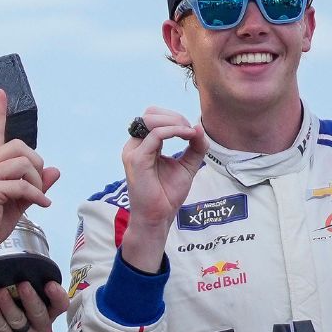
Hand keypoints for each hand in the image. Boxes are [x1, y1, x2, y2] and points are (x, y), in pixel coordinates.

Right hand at [0, 89, 61, 262]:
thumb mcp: (19, 201)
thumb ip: (35, 184)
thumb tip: (55, 171)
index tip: (1, 93)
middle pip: (19, 146)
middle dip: (36, 163)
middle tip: (38, 184)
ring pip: (23, 164)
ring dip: (37, 181)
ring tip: (37, 197)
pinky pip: (23, 185)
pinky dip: (37, 195)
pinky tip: (41, 205)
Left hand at [0, 281, 69, 331]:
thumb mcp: (7, 286)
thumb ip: (18, 274)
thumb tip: (12, 240)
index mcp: (46, 309)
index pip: (61, 305)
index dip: (58, 295)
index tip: (49, 284)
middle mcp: (42, 326)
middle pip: (42, 314)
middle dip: (31, 298)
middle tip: (22, 284)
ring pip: (21, 322)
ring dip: (9, 306)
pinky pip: (6, 331)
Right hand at [120, 106, 208, 271]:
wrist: (158, 218)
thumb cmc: (167, 195)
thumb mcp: (187, 166)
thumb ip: (195, 147)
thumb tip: (198, 127)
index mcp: (143, 146)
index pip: (154, 118)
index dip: (174, 118)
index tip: (192, 131)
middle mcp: (135, 146)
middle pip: (150, 113)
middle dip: (174, 117)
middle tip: (191, 131)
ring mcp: (133, 151)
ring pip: (151, 120)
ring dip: (175, 122)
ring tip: (190, 133)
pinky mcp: (137, 159)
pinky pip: (156, 135)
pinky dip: (174, 131)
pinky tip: (187, 137)